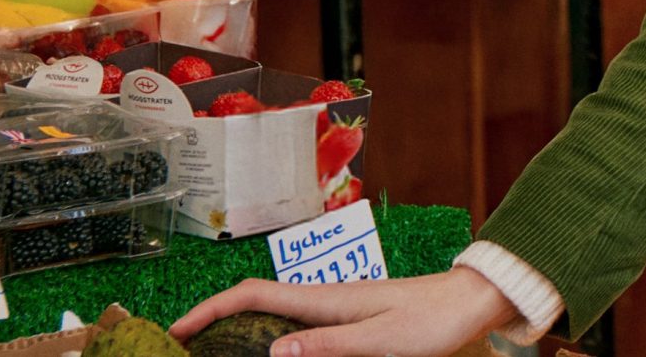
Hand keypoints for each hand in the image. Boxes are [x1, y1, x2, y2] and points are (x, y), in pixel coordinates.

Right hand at [171, 268, 519, 356]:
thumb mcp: (381, 340)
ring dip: (237, 330)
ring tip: (210, 353)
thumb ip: (328, 346)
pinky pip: (295, 327)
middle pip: (253, 304)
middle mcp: (323, 300)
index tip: (174, 329)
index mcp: (325, 300)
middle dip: (212, 321)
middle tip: (182, 349)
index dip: (209, 309)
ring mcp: (334, 309)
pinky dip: (267, 337)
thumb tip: (273, 350)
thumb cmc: (433, 320)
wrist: (471, 302)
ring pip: (271, 316)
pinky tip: (264, 353)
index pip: (252, 294)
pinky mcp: (347, 321)